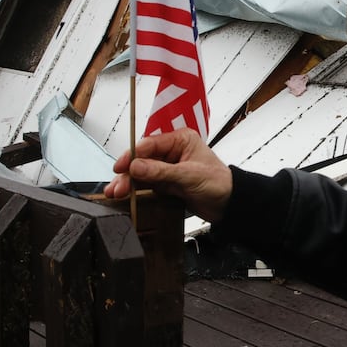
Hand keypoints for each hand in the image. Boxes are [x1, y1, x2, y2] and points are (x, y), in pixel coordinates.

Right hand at [102, 128, 233, 221]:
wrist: (230, 205)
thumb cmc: (219, 183)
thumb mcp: (189, 175)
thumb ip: (161, 171)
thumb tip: (136, 167)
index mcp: (180, 140)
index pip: (150, 144)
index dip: (132, 155)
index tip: (121, 167)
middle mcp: (172, 152)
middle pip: (142, 159)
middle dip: (128, 173)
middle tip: (117, 186)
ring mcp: (168, 168)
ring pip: (142, 173)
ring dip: (128, 182)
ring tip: (115, 192)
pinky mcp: (167, 184)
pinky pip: (147, 185)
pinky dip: (136, 190)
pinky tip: (125, 196)